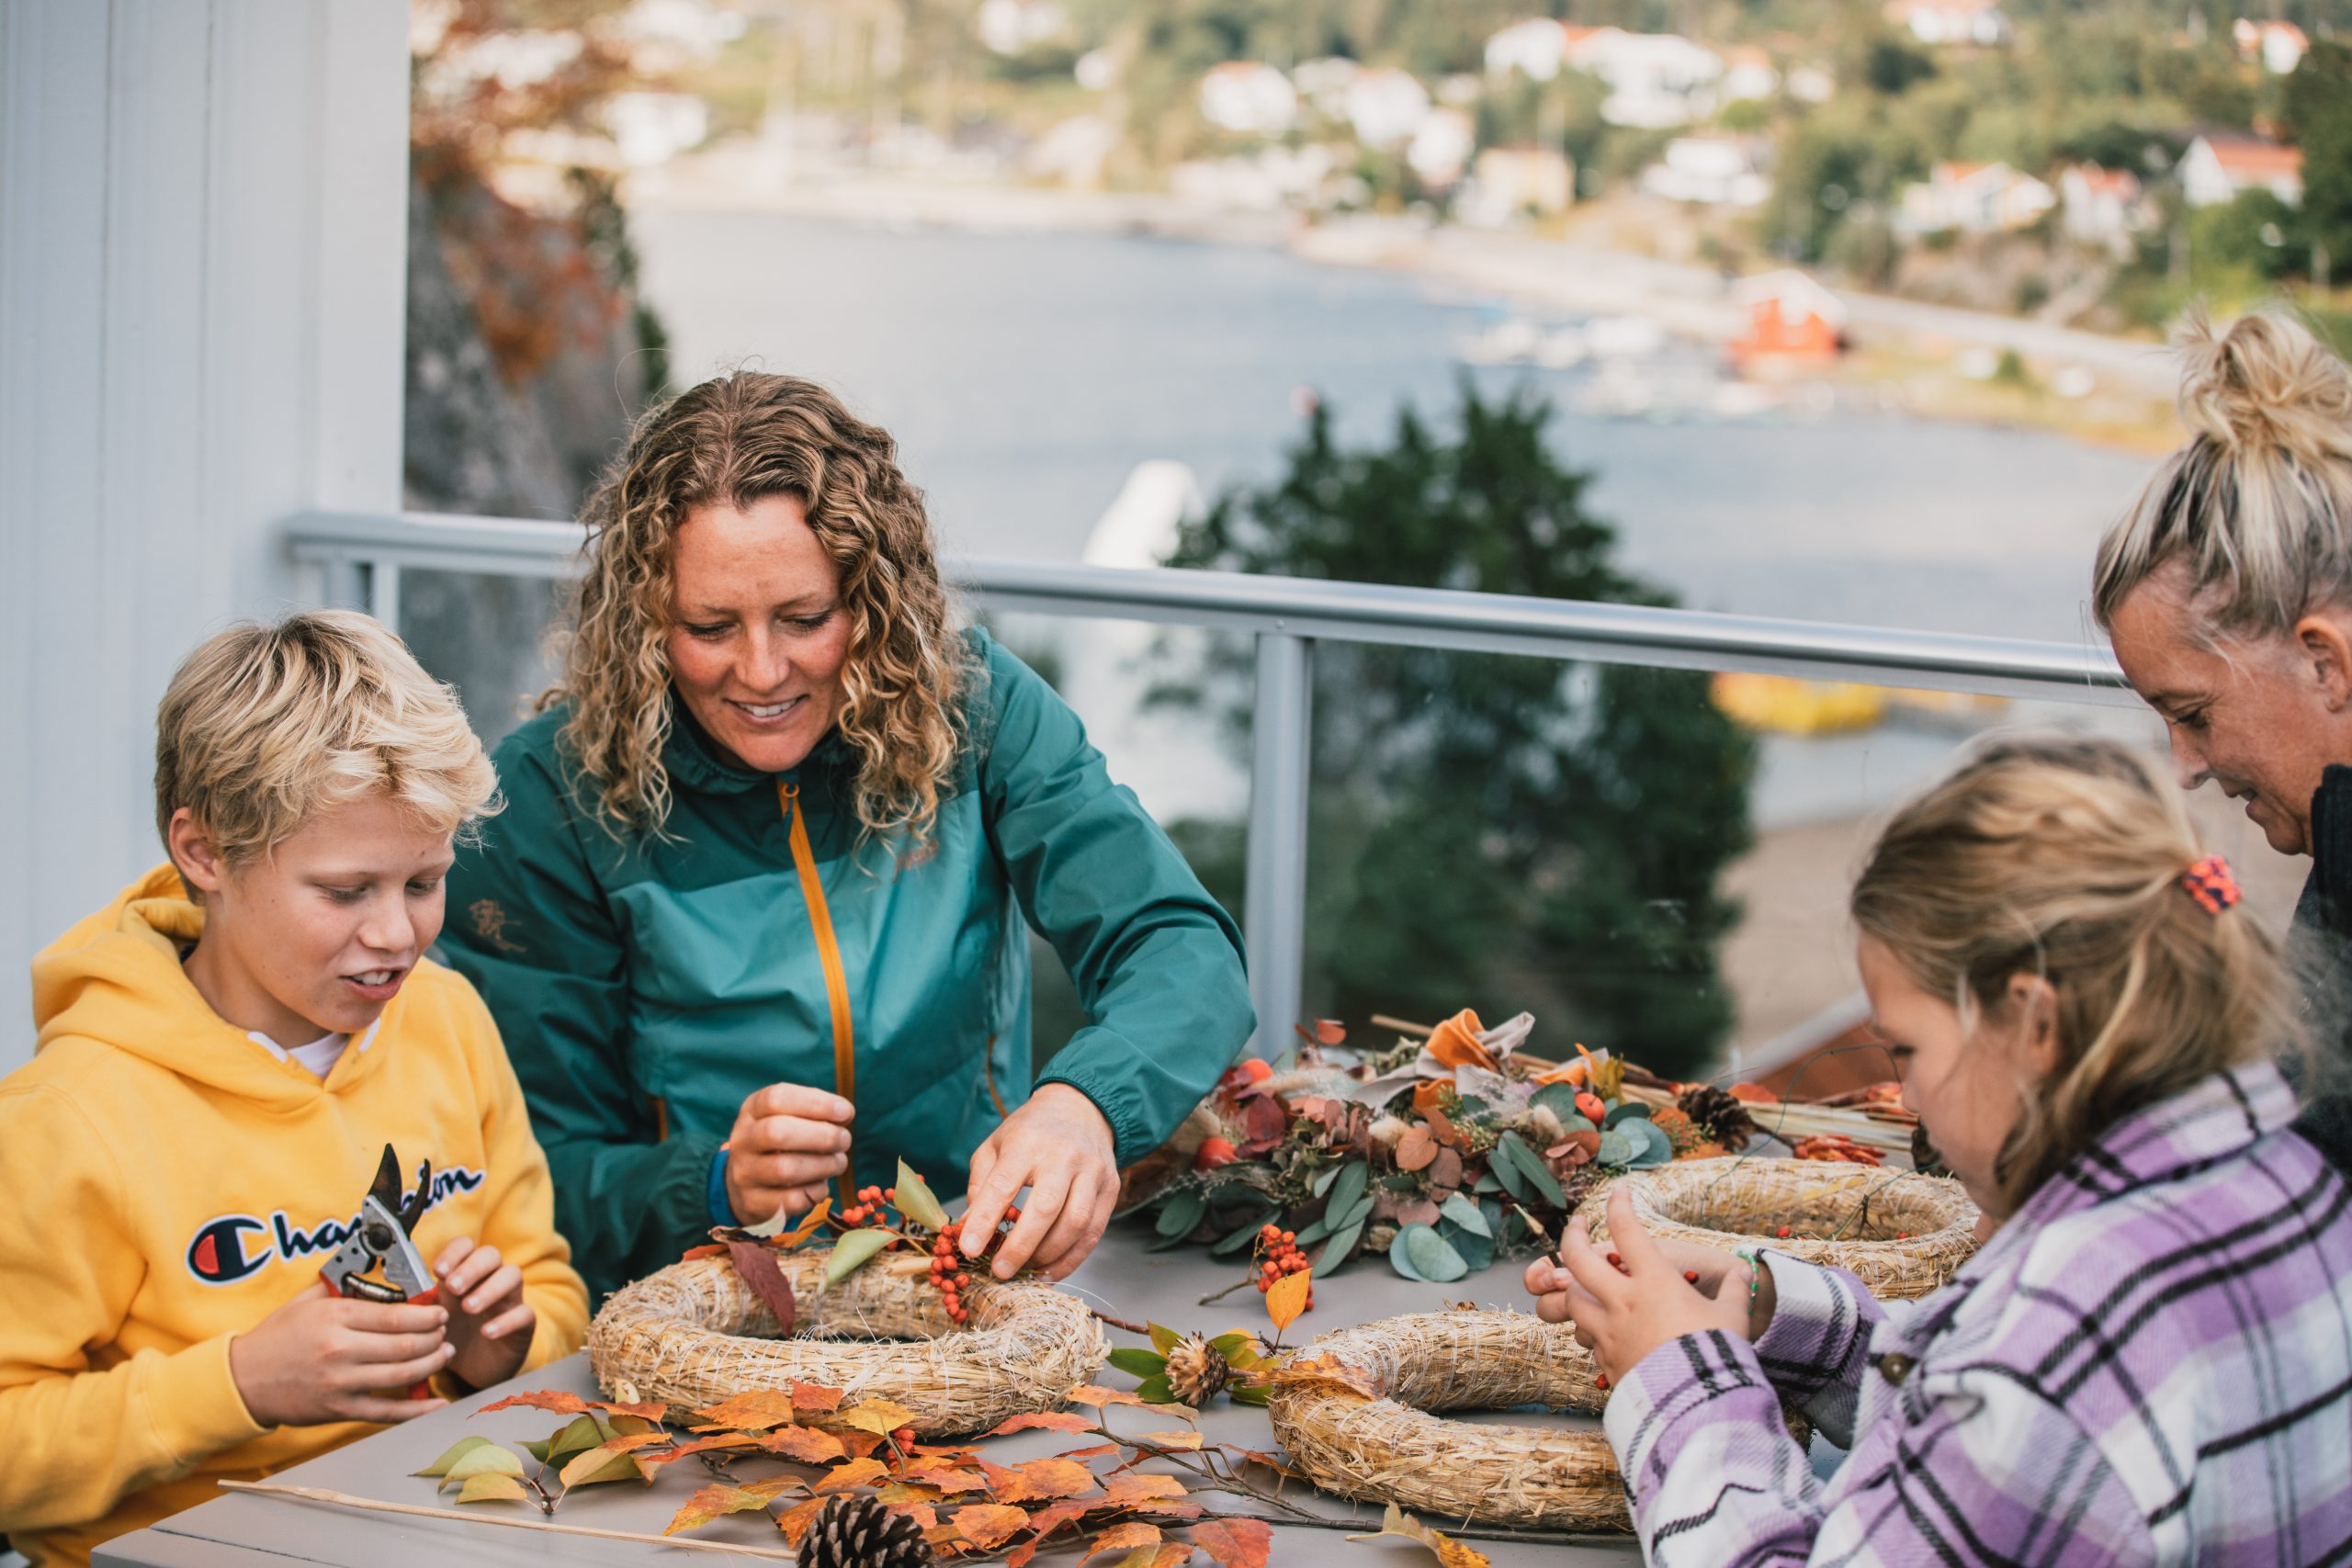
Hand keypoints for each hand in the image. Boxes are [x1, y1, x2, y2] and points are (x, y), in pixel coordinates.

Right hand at [229, 1281, 451, 1426]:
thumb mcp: (307, 1303)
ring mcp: (341, 1384)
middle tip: (444, 1332)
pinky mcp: (340, 1410)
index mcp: (335, 1319)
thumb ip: (343, 1288)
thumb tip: (380, 1272)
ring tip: (444, 1353)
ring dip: (432, 1364)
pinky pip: (387, 1412)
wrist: (243, 1381)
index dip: (426, 1314)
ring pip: (402, 1375)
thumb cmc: (277, 1337)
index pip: (395, 1315)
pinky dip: (417, 1409)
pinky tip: (438, 1402)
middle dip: (434, 1338)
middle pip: (405, 1345)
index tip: (439, 1312)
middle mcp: (340, 1351)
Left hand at [432, 1237, 535, 1390]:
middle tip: (453, 1288)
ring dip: (489, 1288)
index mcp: (465, 1275)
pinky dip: (506, 1320)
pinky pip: (524, 1313)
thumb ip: (422, 1304)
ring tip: (468, 1307)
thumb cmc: (452, 1337)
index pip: (465, 1246)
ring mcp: (509, 1300)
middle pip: (491, 1254)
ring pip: (512, 1275)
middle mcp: (490, 1280)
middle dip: (470, 1267)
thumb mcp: (433, 1319)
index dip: (454, 1253)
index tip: (437, 1271)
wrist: (472, 1370)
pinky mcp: (523, 1324)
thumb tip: (399, 1294)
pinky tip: (487, 1332)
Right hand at [725, 1084, 853, 1224]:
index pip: (776, 1098)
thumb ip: (817, 1111)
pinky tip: (821, 1183)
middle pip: (777, 1132)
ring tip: (839, 1162)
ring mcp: (744, 1173)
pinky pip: (791, 1199)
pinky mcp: (753, 1203)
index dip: (816, 1103)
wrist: (749, 1183)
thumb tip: (844, 1113)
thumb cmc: (783, 1142)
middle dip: (822, 1136)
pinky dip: (816, 1191)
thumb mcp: (792, 1117)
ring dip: (824, 1165)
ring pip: (785, 1169)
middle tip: (845, 1140)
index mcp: (752, 1110)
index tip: (845, 1111)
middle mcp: (742, 1140)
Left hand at [961, 1084, 1117, 1280]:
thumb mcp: (995, 1145)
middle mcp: (1063, 1155)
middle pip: (1046, 1208)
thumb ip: (980, 1185)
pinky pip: (1094, 1232)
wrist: (1080, 1109)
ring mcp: (1092, 1171)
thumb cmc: (1030, 1132)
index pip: (1003, 1184)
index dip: (985, 1220)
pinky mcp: (1111, 1188)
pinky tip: (1051, 1270)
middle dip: (1021, 1247)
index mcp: (1027, 1142)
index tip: (969, 1250)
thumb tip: (969, 1229)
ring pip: (1076, 1224)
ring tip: (1025, 1271)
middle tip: (1000, 1271)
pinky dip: (1072, 1258)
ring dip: (1048, 1256)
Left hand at [1522, 1189, 1774, 1383]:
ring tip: (1580, 1283)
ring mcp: (1609, 1332)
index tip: (1618, 1194)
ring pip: (1570, 1301)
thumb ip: (1734, 1289)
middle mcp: (1623, 1301)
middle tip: (1578, 1227)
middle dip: (1572, 1236)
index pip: (1627, 1230)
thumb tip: (1745, 1273)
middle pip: (1577, 1257)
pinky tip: (1602, 1328)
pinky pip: (1588, 1340)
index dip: (1619, 1205)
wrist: (1700, 1406)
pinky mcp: (1607, 1361)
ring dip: (1573, 1290)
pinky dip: (1591, 1330)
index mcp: (1654, 1281)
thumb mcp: (1732, 1316)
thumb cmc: (1718, 1355)